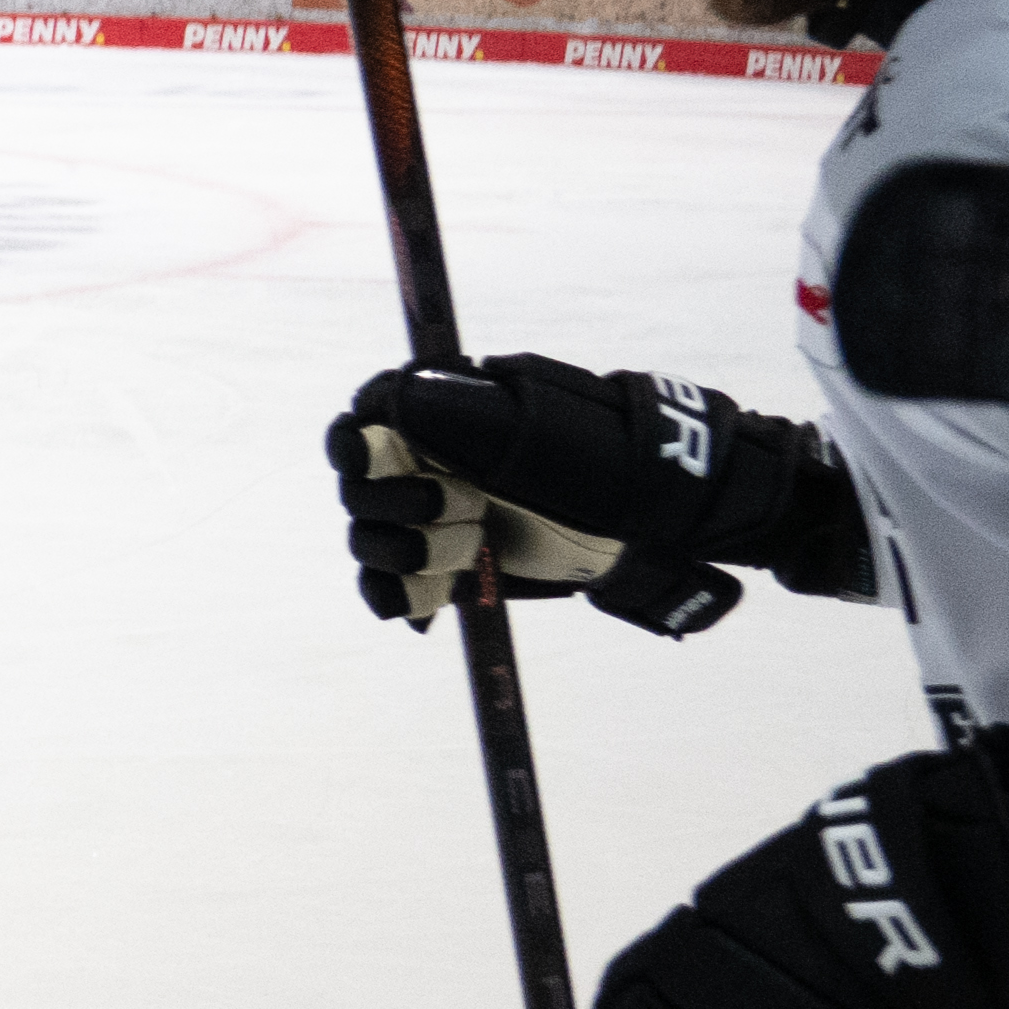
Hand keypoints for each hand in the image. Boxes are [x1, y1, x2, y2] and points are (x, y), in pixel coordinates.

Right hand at [328, 352, 851, 632]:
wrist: (653, 527)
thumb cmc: (604, 470)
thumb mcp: (538, 433)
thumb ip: (461, 414)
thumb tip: (394, 400)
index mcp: (435, 423)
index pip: (358, 426)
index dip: (355, 445)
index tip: (373, 456)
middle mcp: (423, 470)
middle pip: (356, 490)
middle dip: (396, 504)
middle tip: (462, 506)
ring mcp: (431, 524)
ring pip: (368, 541)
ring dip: (406, 552)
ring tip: (469, 550)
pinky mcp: (442, 575)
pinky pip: (388, 591)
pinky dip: (398, 599)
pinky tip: (428, 607)